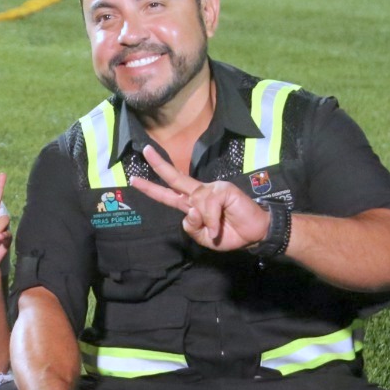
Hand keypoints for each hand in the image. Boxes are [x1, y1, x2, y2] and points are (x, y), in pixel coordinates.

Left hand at [131, 145, 269, 250]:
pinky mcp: (223, 189)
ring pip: (194, 203)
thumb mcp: (204, 238)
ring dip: (204, 222)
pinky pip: (208, 205)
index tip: (134, 179)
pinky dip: (212, 220)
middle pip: (175, 178)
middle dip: (159, 164)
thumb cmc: (229, 234)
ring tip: (216, 230)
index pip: (168, 194)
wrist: (254, 234)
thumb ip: (191, 228)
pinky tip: (219, 226)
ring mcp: (211, 189)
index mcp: (192, 204)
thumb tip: (188, 211)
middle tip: (145, 151)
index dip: (151, 188)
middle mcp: (199, 193)